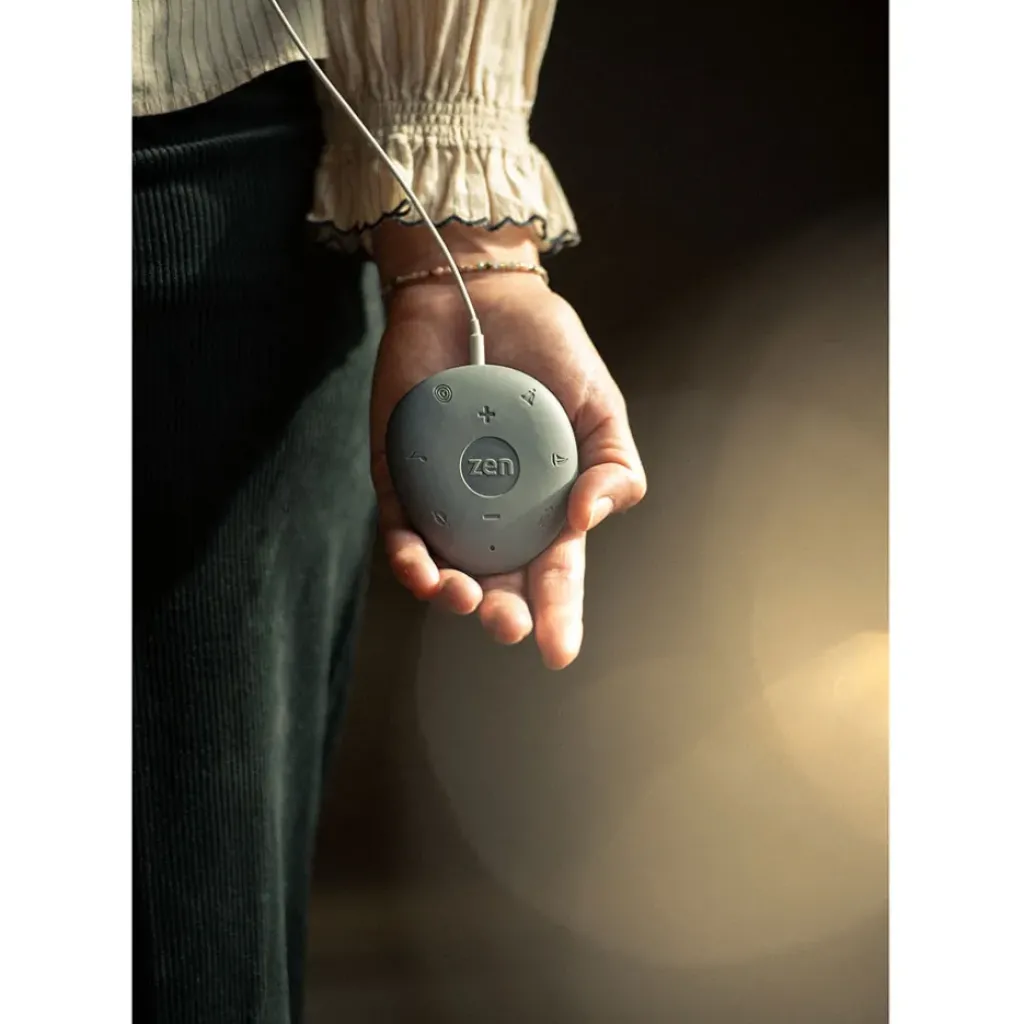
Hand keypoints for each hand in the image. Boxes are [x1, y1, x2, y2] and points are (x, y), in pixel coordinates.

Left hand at [370, 224, 645, 668]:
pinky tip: (418, 565)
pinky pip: (398, 528)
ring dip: (447, 593)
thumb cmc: (548, 352)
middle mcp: (495, 513)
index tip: (559, 653)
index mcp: (547, 506)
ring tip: (458, 594)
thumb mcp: (601, 408)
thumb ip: (614, 465)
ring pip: (443, 567)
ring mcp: (444, 498)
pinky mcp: (399, 476)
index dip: (558, 615)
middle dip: (500, 615)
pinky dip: (405, 554)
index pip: (554, 572)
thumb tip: (589, 519)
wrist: (479, 293)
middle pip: (496, 583)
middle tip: (506, 624)